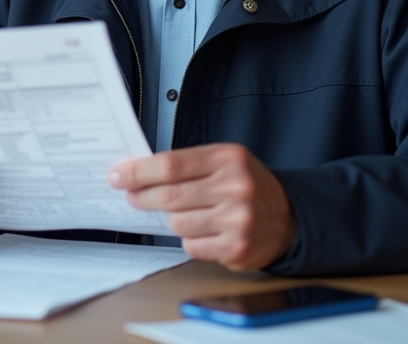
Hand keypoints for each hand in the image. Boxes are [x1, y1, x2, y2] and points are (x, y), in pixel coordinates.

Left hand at [108, 143, 295, 270]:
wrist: (289, 217)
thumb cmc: (247, 185)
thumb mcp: (224, 162)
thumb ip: (187, 165)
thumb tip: (138, 173)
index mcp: (228, 158)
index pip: (171, 164)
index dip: (139, 172)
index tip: (119, 175)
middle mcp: (235, 187)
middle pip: (170, 195)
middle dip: (142, 196)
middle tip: (132, 196)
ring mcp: (238, 220)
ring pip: (178, 223)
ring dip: (173, 220)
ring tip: (186, 213)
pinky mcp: (236, 248)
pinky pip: (192, 246)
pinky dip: (191, 239)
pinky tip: (205, 230)